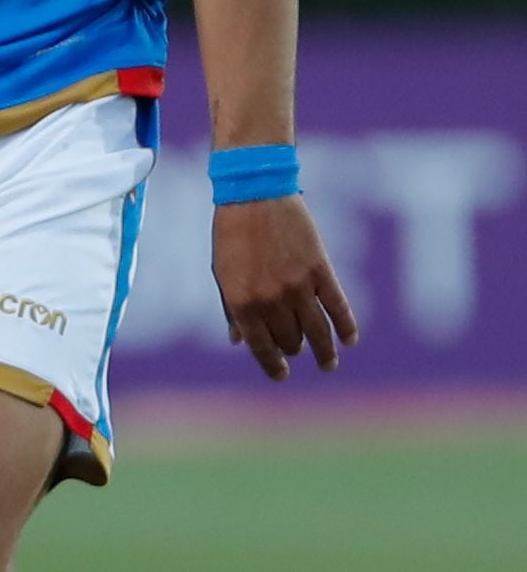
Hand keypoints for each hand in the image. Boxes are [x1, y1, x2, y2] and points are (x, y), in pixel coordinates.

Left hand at [214, 194, 356, 380]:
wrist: (254, 195)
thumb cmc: (231, 233)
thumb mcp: (222, 273)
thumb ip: (232, 308)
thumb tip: (238, 341)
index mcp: (241, 302)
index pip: (260, 346)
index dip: (272, 365)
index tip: (282, 376)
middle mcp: (270, 300)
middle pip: (290, 339)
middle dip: (293, 349)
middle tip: (298, 352)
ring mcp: (298, 287)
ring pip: (317, 330)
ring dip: (325, 352)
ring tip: (329, 364)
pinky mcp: (321, 271)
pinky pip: (339, 306)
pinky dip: (347, 326)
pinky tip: (350, 340)